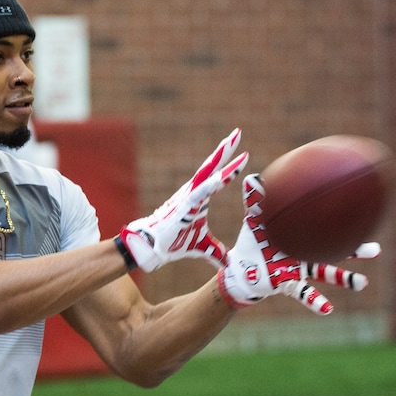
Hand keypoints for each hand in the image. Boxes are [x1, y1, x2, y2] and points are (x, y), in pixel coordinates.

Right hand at [118, 129, 248, 271]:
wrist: (152, 247)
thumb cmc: (174, 242)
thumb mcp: (201, 246)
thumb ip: (215, 252)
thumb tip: (227, 263)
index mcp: (198, 197)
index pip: (216, 177)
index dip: (229, 166)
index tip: (243, 154)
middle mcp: (193, 191)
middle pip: (211, 166)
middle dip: (225, 149)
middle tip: (237, 133)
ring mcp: (188, 196)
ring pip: (207, 173)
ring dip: (220, 158)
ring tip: (232, 143)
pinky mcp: (185, 205)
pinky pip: (202, 191)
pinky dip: (214, 182)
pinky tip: (225, 174)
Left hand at [217, 174, 378, 314]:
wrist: (240, 268)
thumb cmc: (252, 242)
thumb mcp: (253, 219)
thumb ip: (254, 200)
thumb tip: (253, 177)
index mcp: (301, 238)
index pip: (326, 229)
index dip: (343, 223)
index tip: (363, 215)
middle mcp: (305, 255)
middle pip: (335, 252)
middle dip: (355, 251)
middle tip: (376, 249)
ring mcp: (298, 271)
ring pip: (325, 274)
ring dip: (344, 279)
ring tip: (362, 283)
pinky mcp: (286, 284)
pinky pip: (303, 293)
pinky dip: (316, 301)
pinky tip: (328, 310)